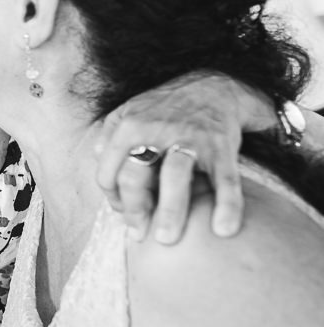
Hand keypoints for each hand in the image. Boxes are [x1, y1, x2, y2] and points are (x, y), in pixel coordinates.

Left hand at [95, 70, 255, 243]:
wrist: (212, 86)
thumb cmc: (163, 108)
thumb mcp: (127, 112)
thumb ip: (108, 135)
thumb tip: (99, 161)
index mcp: (129, 127)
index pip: (109, 172)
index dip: (113, 198)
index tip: (124, 213)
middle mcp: (156, 133)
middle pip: (136, 177)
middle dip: (135, 209)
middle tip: (141, 235)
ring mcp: (190, 140)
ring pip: (175, 178)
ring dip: (170, 211)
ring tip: (167, 239)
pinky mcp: (222, 148)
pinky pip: (226, 180)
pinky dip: (227, 205)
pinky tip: (223, 230)